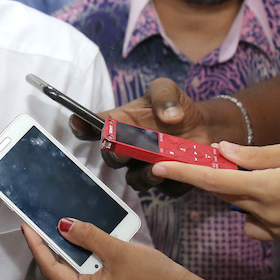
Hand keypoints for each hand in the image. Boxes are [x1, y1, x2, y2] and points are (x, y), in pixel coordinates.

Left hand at [22, 221, 187, 279]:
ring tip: (59, 223)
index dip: (37, 246)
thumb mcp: (117, 250)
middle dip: (52, 244)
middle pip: (61, 269)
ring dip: (70, 247)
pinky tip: (84, 235)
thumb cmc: (153, 276)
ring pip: (75, 268)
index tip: (27, 226)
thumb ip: (88, 236)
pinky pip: (88, 269)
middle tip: (40, 221)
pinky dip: (85, 252)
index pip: (51, 269)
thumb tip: (63, 226)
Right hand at [86, 78, 208, 193]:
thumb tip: (171, 116)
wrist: (201, 124)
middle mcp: (128, 148)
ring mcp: (145, 167)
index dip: (81, 126)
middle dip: (114, 154)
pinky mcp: (169, 180)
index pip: (92, 126)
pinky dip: (172, 182)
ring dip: (142, 176)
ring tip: (154, 168)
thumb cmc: (174, 105)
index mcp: (120, 124)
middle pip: (111, 157)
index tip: (78, 122)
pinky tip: (180, 172)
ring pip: (135, 179)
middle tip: (121, 150)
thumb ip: (164, 96)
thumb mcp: (167, 90)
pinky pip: (166, 189)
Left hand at [152, 140, 279, 239]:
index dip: (184, 174)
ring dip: (244, 194)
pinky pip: (258, 224)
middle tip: (218, 158)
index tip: (158, 168)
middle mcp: (266, 215)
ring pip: (241, 210)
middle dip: (216, 177)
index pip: (214, 181)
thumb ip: (257, 155)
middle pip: (224, 194)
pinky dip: (259, 211)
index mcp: (267, 188)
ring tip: (274, 180)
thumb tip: (223, 151)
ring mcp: (275, 232)